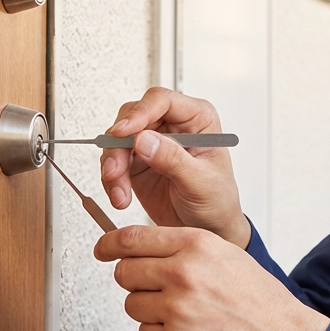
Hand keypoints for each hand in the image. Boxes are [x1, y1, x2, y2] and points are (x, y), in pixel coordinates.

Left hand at [95, 225, 329, 330]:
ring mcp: (179, 308)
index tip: (101, 249)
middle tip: (158, 288)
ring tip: (183, 312)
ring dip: (150, 310)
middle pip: (125, 272)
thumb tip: (140, 248)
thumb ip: (183, 248)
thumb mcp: (224, 254)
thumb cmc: (258, 298)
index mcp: (196, 245)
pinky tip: (187, 330)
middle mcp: (184, 273)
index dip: (109, 244)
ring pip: (132, 305)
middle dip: (136, 281)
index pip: (132, 238)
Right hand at [100, 87, 249, 247]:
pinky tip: (120, 196)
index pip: (162, 101)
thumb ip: (173, 160)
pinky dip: (112, 179)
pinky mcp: (137, 162)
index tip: (123, 132)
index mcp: (197, 119)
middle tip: (116, 170)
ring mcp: (152, 143)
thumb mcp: (201, 182)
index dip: (139, 113)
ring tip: (120, 192)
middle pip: (133, 117)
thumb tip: (144, 139)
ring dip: (113, 165)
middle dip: (118, 144)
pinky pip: (114, 161)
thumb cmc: (217, 201)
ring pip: (118, 139)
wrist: (210, 228)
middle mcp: (173, 126)